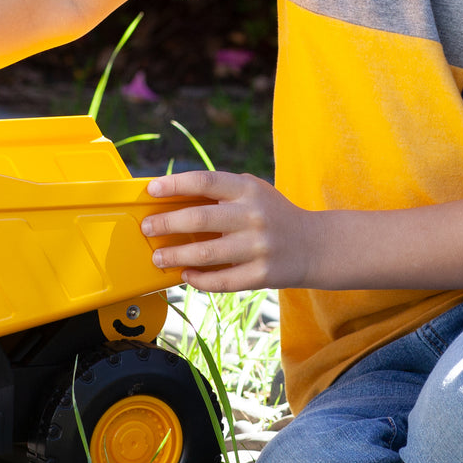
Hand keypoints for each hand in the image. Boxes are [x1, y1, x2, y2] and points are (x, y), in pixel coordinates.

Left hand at [141, 170, 309, 292]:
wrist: (315, 245)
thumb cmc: (272, 214)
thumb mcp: (252, 192)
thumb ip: (219, 192)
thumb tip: (171, 201)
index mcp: (247, 189)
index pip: (205, 181)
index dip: (175, 184)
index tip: (152, 190)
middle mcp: (253, 215)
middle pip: (200, 219)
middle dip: (166, 223)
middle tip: (147, 228)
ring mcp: (258, 247)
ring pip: (206, 254)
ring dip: (176, 256)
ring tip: (158, 257)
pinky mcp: (261, 274)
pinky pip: (221, 281)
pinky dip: (199, 279)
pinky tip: (185, 275)